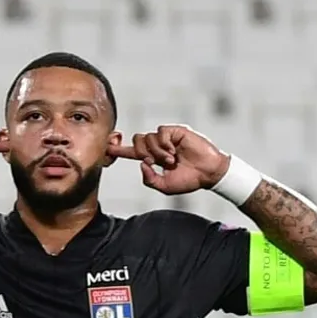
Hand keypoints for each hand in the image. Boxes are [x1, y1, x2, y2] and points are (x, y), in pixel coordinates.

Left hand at [107, 125, 230, 194]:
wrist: (208, 174)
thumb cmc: (189, 180)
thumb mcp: (164, 186)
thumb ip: (149, 179)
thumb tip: (142, 165)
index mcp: (154, 158)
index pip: (133, 152)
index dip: (120, 150)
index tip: (107, 149)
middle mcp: (158, 147)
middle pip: (137, 141)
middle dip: (141, 152)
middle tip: (156, 162)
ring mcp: (167, 138)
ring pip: (148, 138)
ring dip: (157, 152)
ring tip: (171, 160)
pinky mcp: (176, 132)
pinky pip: (160, 132)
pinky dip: (163, 144)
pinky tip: (173, 152)